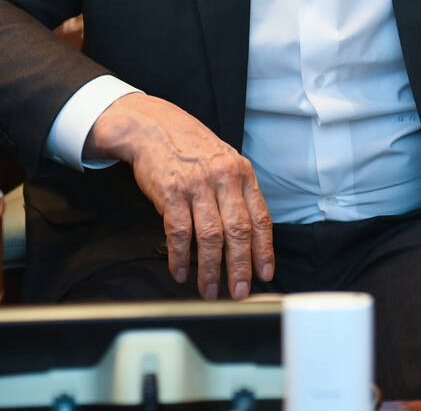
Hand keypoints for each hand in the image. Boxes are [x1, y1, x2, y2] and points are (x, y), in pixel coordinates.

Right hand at [86, 93, 273, 298]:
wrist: (155, 127)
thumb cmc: (192, 149)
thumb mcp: (225, 164)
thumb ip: (238, 195)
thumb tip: (249, 239)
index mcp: (243, 174)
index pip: (261, 218)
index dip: (264, 250)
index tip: (265, 274)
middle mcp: (224, 178)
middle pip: (238, 231)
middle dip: (240, 267)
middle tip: (239, 293)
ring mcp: (197, 185)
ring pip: (210, 236)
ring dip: (210, 268)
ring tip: (209, 290)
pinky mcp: (171, 192)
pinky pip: (179, 232)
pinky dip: (180, 256)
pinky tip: (181, 271)